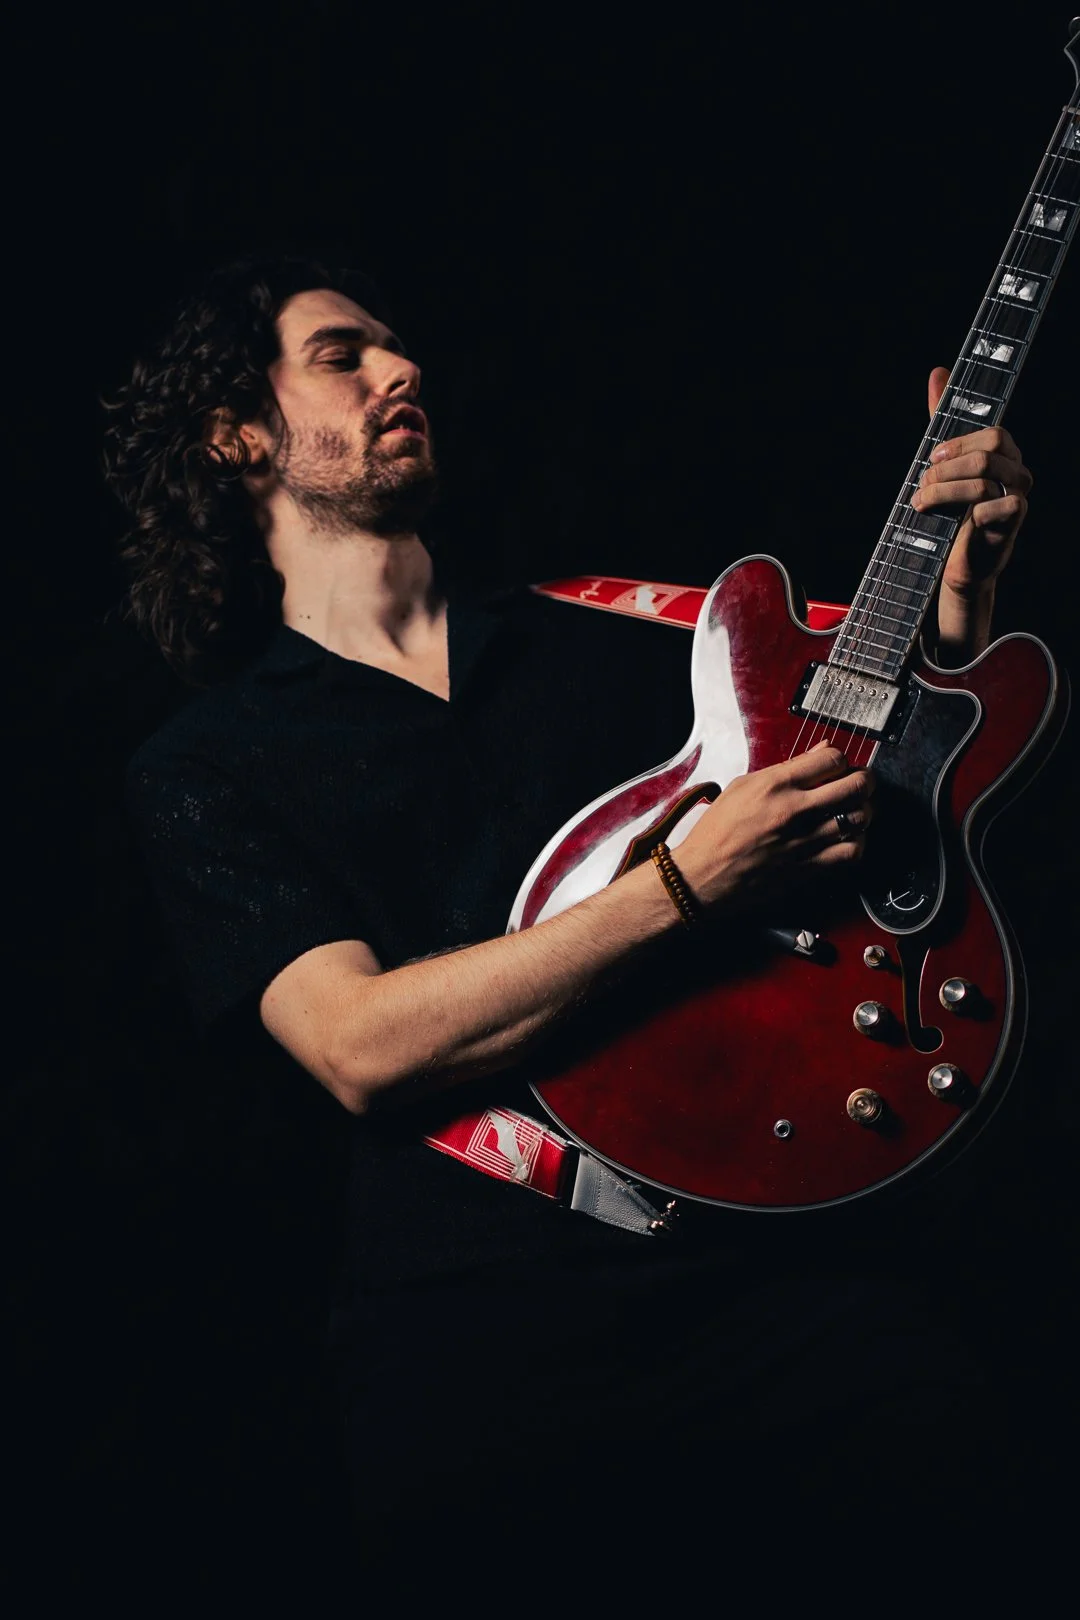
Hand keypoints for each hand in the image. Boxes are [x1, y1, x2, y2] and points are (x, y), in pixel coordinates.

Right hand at [676, 744, 874, 912]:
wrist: (702, 877)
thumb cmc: (716, 833)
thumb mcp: (742, 787)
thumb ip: (784, 769)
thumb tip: (817, 754)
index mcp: (775, 785)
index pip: (831, 758)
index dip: (841, 758)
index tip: (839, 764)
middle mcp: (794, 810)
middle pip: (855, 785)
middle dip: (865, 780)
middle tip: (862, 782)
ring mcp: (804, 840)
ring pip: (859, 818)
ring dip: (863, 810)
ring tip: (855, 809)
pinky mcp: (808, 868)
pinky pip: (851, 851)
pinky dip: (857, 842)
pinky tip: (848, 838)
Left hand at [912, 366, 1031, 598]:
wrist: (958, 561)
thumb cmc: (951, 509)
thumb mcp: (944, 459)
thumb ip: (942, 417)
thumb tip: (938, 372)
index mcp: (1004, 453)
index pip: (993, 432)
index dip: (958, 443)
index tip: (931, 458)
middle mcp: (1017, 471)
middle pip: (990, 452)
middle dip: (947, 466)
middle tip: (923, 482)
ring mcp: (1017, 497)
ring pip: (983, 480)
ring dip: (943, 490)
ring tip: (921, 502)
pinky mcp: (1011, 524)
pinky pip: (990, 508)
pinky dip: (961, 513)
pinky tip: (946, 522)